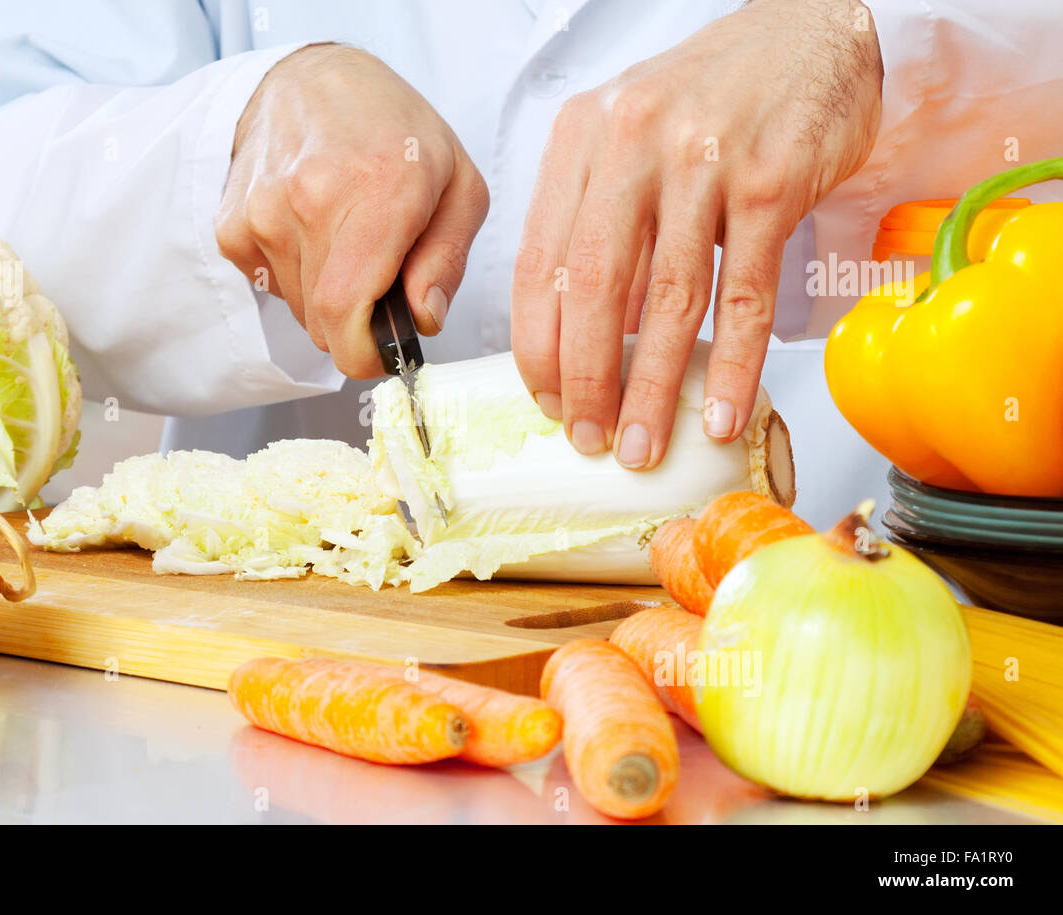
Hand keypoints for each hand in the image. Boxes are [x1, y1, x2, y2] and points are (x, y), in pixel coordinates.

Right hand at [217, 44, 488, 377]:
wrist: (311, 79)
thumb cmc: (395, 131)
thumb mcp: (460, 186)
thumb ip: (447, 262)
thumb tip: (423, 320)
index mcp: (376, 195)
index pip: (344, 316)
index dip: (365, 354)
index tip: (385, 348)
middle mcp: (309, 203)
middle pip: (325, 325)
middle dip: (358, 321)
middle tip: (380, 274)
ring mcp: (262, 215)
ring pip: (300, 311)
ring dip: (328, 294)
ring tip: (346, 237)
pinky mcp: (233, 226)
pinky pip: (272, 287)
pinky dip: (298, 275)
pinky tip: (312, 229)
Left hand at [511, 0, 881, 465]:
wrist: (815, 35)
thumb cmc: (714, 100)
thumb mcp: (632, 140)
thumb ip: (602, 223)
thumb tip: (585, 334)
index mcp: (581, 136)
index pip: (538, 260)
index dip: (538, 344)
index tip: (546, 399)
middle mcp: (632, 141)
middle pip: (591, 286)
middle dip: (585, 379)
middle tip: (588, 438)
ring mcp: (702, 160)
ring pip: (665, 299)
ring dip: (651, 386)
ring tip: (643, 446)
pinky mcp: (771, 181)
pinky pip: (743, 294)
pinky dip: (731, 364)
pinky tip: (719, 412)